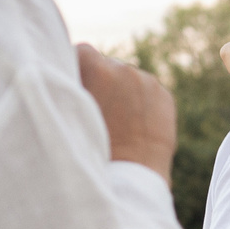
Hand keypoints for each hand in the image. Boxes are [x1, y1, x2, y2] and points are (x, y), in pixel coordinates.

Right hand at [78, 44, 176, 181]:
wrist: (131, 176)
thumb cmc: (90, 148)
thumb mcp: (69, 112)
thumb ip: (68, 87)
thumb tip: (64, 73)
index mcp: (96, 69)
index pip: (82, 52)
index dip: (76, 67)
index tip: (74, 83)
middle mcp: (123, 69)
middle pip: (107, 65)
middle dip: (101, 81)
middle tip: (96, 108)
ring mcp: (148, 81)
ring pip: (128, 79)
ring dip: (121, 91)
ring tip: (116, 121)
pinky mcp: (165, 96)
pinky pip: (147, 92)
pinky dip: (140, 103)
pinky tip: (132, 125)